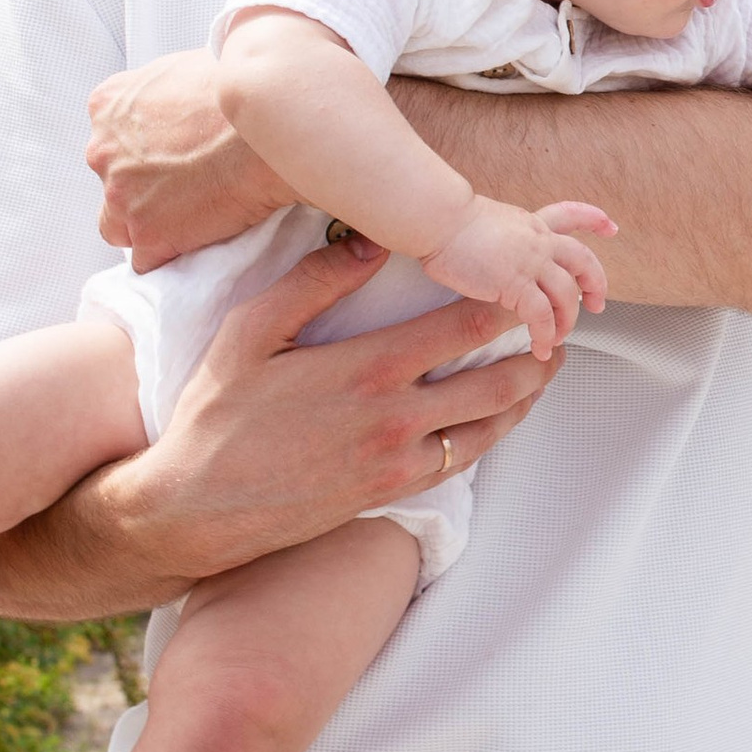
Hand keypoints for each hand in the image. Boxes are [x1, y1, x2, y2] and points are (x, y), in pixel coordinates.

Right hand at [29, 231, 563, 597]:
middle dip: (537, 353)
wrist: (194, 511)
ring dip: (525, 398)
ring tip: (542, 371)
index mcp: (368, 370)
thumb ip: (313, 283)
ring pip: (490, 428)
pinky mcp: (390, 494)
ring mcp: (398, 463)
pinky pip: (460, 462)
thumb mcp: (249, 333)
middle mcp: (396, 420)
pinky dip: (488, 434)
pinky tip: (493, 418)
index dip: (509, 302)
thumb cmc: (216, 417)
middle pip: (498, 382)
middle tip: (557, 329)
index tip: (529, 281)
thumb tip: (366, 241)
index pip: (464, 326)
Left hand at [87, 52, 293, 267]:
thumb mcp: (185, 69)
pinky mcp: (148, 234)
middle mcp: (104, 150)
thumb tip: (178, 105)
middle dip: (144, 192)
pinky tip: (201, 243)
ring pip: (123, 227)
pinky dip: (172, 257)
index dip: (142, 159)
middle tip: (188, 189)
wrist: (272, 120)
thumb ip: (162, 94)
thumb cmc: (241, 91)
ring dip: (151, 228)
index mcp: (108, 106)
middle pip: (113, 185)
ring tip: (195, 220)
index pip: (110, 144)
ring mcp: (122, 195)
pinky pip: (150, 261)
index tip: (169, 162)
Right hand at [424, 195, 618, 360]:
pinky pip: (542, 315)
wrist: (439, 218)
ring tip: (557, 339)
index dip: (595, 221)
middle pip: (583, 261)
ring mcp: (531, 261)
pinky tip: (540, 347)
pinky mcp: (516, 283)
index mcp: (531, 224)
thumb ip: (503, 240)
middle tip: (597, 305)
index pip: (571, 216)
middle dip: (596, 284)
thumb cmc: (448, 222)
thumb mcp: (487, 223)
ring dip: (566, 321)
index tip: (611, 228)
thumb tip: (497, 257)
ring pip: (566, 295)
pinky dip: (545, 334)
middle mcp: (538, 240)